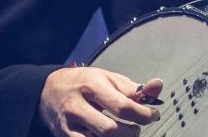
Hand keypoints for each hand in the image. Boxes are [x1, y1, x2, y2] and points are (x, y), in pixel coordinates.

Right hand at [39, 66, 162, 135]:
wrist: (50, 89)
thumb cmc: (84, 82)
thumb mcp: (108, 78)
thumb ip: (133, 87)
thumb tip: (158, 86)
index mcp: (92, 85)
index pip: (121, 105)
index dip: (142, 114)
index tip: (152, 115)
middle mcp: (78, 105)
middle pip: (109, 129)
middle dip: (130, 132)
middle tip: (137, 128)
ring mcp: (69, 124)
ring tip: (126, 133)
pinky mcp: (64, 136)